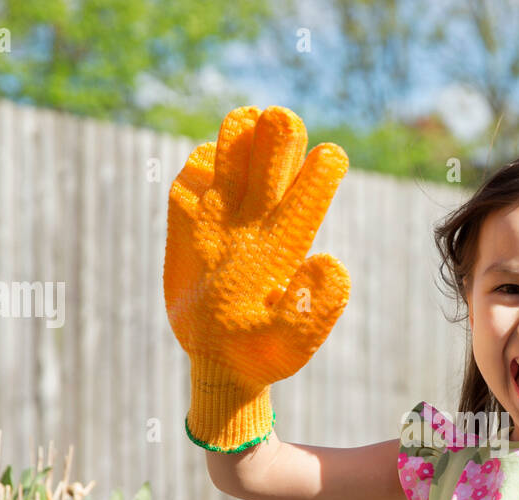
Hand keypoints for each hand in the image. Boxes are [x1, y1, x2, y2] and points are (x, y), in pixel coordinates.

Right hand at [164, 105, 350, 451]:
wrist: (216, 361)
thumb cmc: (259, 355)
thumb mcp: (288, 344)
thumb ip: (310, 312)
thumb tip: (331, 263)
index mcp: (286, 245)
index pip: (307, 199)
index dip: (317, 176)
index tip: (331, 156)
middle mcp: (257, 223)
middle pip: (272, 166)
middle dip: (278, 140)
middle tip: (281, 119)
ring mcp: (221, 218)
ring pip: (233, 161)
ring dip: (238, 138)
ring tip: (246, 120)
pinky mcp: (187, 223)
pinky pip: (190, 183)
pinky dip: (196, 168)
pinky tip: (204, 164)